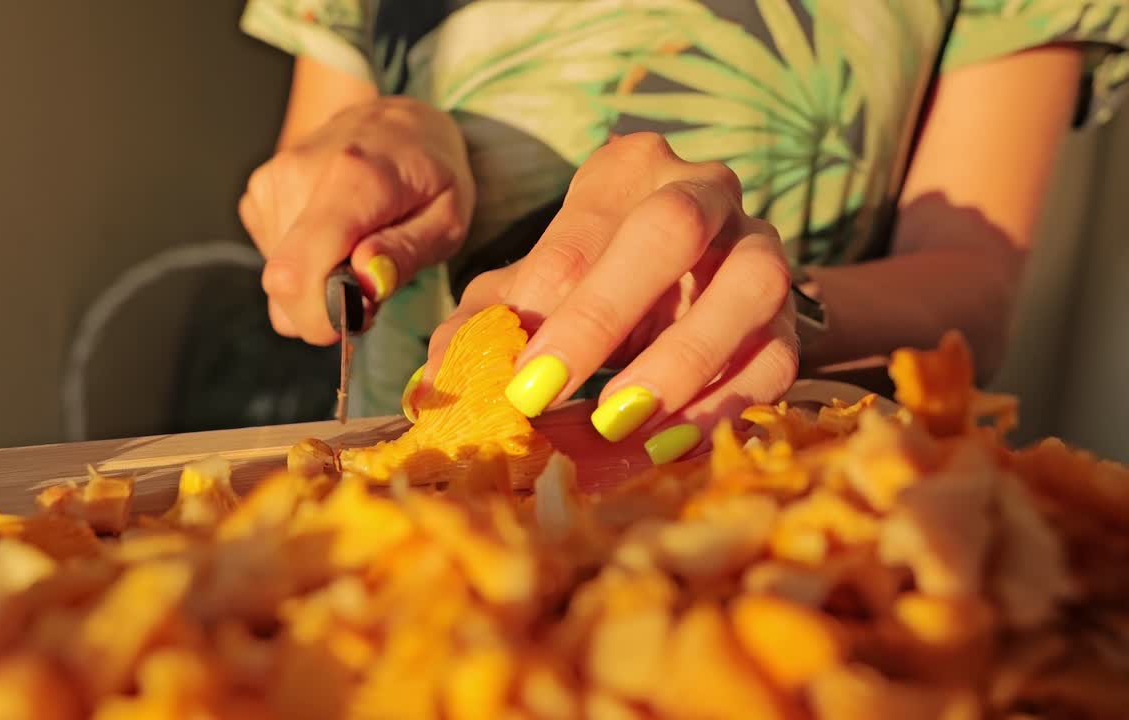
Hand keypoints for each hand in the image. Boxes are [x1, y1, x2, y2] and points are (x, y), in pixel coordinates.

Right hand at [239, 97, 474, 345]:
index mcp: (352, 178)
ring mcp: (272, 181)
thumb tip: (363, 283)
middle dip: (326, 306)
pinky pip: (274, 256)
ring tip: (359, 247)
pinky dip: (306, 260)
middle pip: (284, 284)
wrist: (398, 118)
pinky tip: (335, 234)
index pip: (297, 274)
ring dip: (319, 281)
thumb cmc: (431, 173)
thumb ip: (406, 253)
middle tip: (370, 283)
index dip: (319, 318)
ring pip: (279, 277)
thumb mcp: (447, 218)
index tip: (360, 316)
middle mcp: (299, 174)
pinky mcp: (260, 191)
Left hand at [413, 133, 796, 464]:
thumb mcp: (525, 297)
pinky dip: (722, 409)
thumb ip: (481, 329)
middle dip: (606, 316)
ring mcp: (760, 248)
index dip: (549, 311)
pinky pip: (776, 361)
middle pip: (671, 229)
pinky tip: (662, 449)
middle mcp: (704, 191)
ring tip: (615, 431)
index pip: (582, 234)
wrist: (682, 296)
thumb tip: (434, 387)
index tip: (519, 386)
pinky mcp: (791, 318)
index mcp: (626, 172)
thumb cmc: (585, 290)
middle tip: (549, 397)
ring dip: (680, 367)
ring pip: (749, 289)